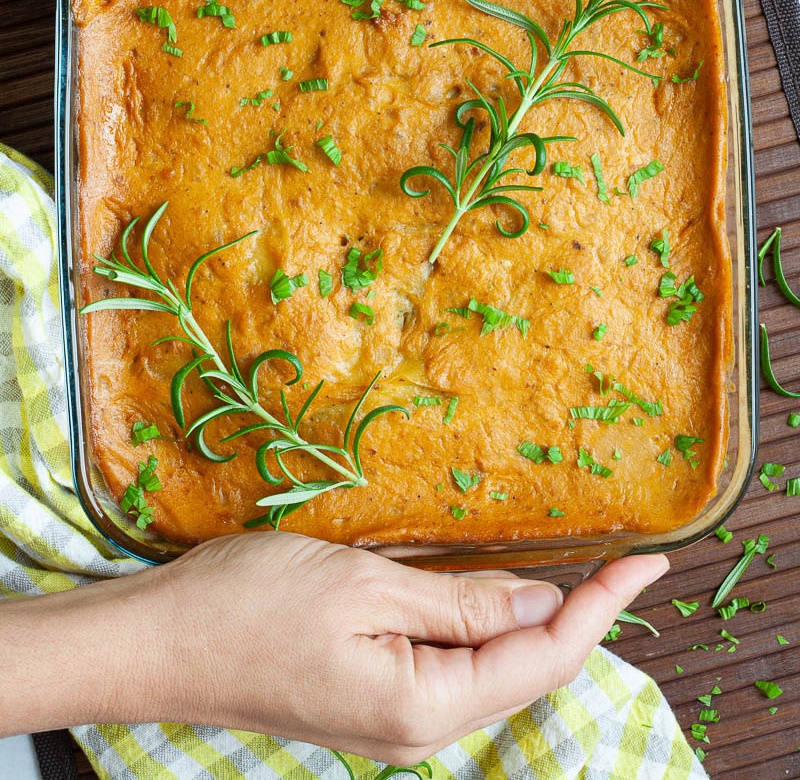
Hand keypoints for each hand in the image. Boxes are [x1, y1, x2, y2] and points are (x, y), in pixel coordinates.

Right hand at [145, 533, 665, 761]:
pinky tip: (497, 595)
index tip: (647, 562)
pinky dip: (489, 629)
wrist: (158, 641)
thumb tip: (540, 605)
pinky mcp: (371, 698)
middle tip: (620, 560)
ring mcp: (391, 719)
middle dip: (581, 617)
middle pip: (525, 673)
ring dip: (537, 623)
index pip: (542, 657)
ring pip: (492, 673)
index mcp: (423, 703)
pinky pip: (453, 667)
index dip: (601, 607)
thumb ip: (461, 602)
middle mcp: (417, 727)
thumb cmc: (249, 603)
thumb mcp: (365, 584)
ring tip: (578, 574)